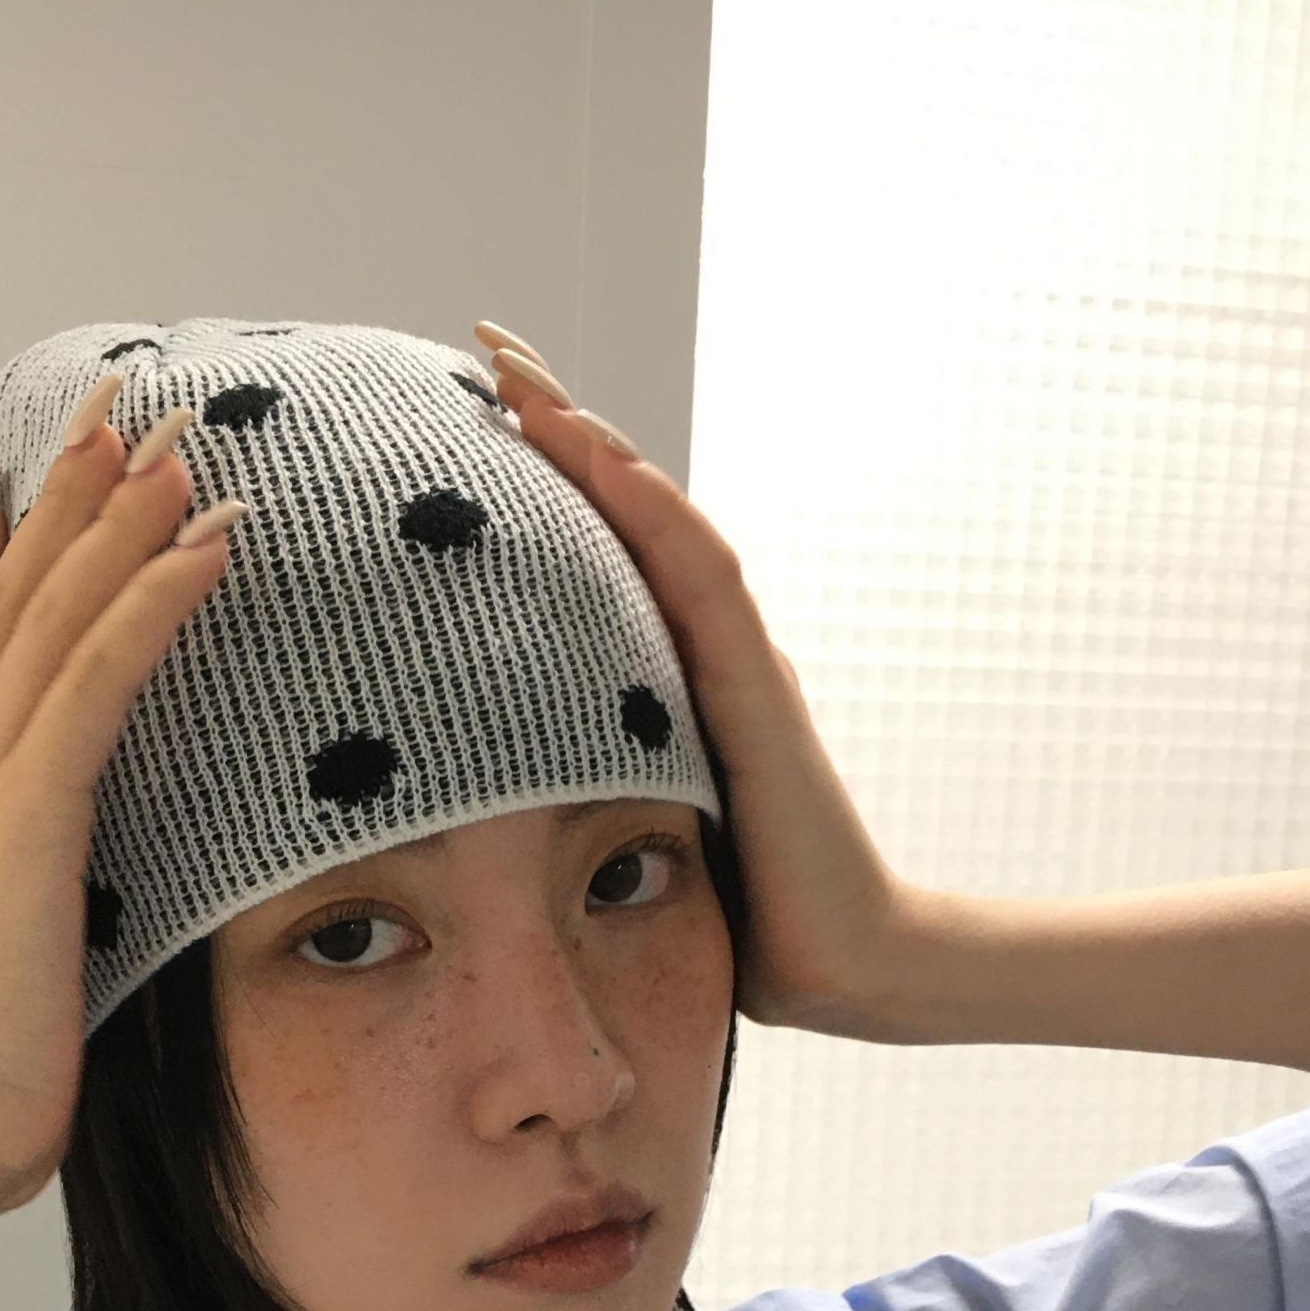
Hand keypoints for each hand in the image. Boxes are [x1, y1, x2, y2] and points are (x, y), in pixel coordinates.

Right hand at [0, 406, 241, 1205]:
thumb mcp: (26, 953)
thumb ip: (47, 895)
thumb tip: (87, 894)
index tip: (26, 473)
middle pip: (14, 595)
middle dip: (69, 491)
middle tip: (120, 400)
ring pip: (55, 614)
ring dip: (119, 517)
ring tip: (175, 436)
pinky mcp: (28, 817)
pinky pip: (99, 679)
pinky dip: (153, 600)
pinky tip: (206, 541)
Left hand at [477, 326, 910, 1033]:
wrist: (842, 965)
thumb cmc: (741, 911)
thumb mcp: (631, 826)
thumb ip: (580, 783)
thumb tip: (471, 783)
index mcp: (668, 673)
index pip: (598, 548)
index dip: (542, 474)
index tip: (468, 408)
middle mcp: (705, 647)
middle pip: (626, 508)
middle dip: (556, 422)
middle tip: (487, 344)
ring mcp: (737, 660)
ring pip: (659, 521)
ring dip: (594, 442)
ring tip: (524, 377)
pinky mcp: (759, 692)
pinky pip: (702, 581)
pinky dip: (651, 514)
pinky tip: (601, 459)